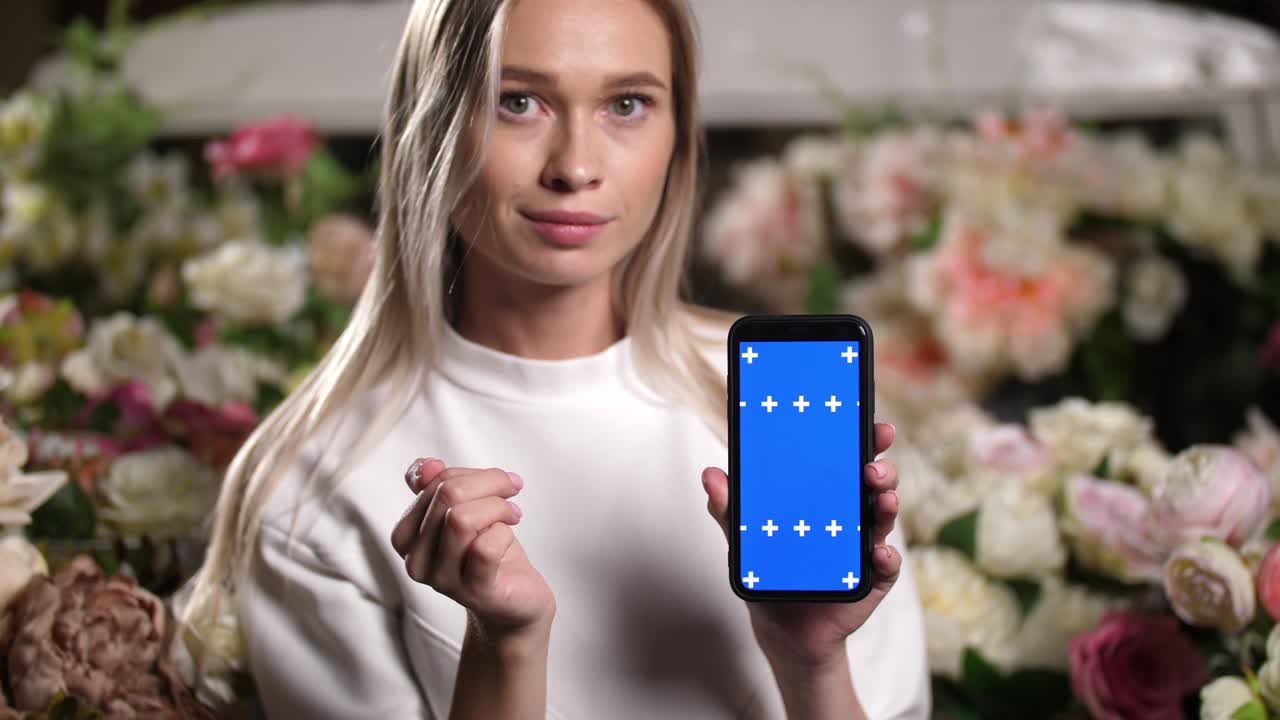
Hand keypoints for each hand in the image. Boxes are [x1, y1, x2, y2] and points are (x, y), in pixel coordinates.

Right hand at [391, 459, 555, 638]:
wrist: (516, 600)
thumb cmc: (489, 551)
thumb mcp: (465, 511)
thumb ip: (441, 485)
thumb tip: (427, 465)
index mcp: (406, 538)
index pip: (431, 484)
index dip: (469, 473)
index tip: (497, 480)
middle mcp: (416, 562)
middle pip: (448, 496)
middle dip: (489, 483)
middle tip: (512, 490)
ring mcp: (443, 581)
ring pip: (462, 519)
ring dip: (498, 507)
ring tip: (513, 513)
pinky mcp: (475, 593)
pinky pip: (486, 548)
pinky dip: (504, 533)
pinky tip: (509, 538)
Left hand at [701, 422, 901, 669]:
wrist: (783, 628)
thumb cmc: (771, 572)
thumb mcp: (746, 538)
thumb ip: (730, 509)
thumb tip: (710, 476)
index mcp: (826, 495)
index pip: (847, 459)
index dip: (862, 439)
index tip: (868, 422)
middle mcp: (852, 514)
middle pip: (874, 482)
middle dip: (880, 468)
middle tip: (871, 467)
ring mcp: (865, 544)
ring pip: (884, 516)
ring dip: (887, 504)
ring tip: (882, 499)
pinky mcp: (873, 577)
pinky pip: (886, 565)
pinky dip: (886, 557)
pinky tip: (878, 553)